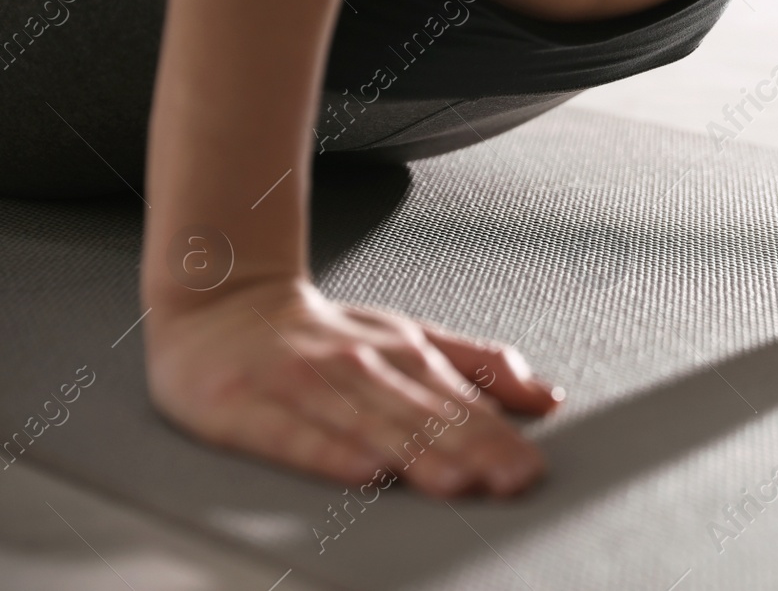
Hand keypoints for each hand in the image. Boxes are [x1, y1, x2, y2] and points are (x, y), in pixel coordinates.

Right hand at [145, 277, 561, 496]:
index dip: (498, 438)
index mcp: (404, 353)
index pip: (459, 402)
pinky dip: (327, 453)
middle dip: (470, 449)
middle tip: (509, 480)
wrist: (221, 303)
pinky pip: (290, 435)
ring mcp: (301, 384)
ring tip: (455, 482)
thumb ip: (479, 367)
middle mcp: (358, 365)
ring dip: (414, 454)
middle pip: (421, 416)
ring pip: (366, 424)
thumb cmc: (324, 335)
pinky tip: (361, 473)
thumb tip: (546, 397)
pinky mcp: (244, 406)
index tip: (530, 467)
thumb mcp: (410, 337)